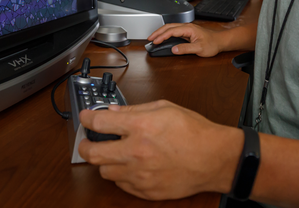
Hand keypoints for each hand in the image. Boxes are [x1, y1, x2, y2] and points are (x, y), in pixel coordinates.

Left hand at [78, 100, 242, 199]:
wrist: (214, 158)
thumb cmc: (194, 132)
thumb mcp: (165, 108)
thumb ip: (135, 109)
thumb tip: (114, 112)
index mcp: (141, 126)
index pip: (99, 123)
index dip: (86, 118)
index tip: (85, 117)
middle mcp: (136, 151)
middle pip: (92, 153)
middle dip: (84, 146)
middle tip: (87, 142)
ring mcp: (140, 174)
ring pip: (104, 172)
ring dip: (105, 161)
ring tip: (114, 154)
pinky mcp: (146, 191)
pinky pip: (121, 185)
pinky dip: (121, 175)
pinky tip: (130, 166)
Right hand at [147, 23, 223, 56]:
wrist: (220, 41)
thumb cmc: (212, 43)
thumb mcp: (199, 48)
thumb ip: (185, 49)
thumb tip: (174, 49)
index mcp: (189, 28)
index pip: (171, 31)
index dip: (162, 36)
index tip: (155, 41)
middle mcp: (187, 27)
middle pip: (168, 27)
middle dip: (158, 32)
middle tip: (150, 38)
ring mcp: (187, 29)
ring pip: (170, 28)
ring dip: (161, 32)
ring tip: (154, 37)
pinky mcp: (187, 32)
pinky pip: (174, 31)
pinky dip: (166, 33)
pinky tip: (163, 37)